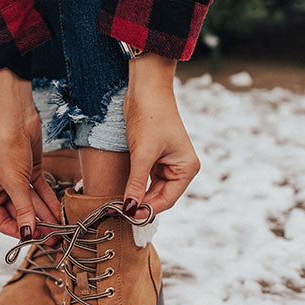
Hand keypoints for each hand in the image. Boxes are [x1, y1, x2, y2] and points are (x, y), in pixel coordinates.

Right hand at [0, 69, 60, 238]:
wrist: (15, 117)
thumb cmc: (4, 147)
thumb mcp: (14, 182)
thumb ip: (24, 210)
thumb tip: (28, 234)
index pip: (2, 222)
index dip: (19, 232)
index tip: (35, 239)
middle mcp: (0, 188)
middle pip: (20, 214)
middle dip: (36, 225)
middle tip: (54, 238)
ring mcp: (16, 180)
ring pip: (32, 204)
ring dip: (46, 216)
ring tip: (61, 229)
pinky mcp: (30, 171)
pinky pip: (40, 192)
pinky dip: (49, 202)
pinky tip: (60, 213)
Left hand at [122, 54, 199, 216]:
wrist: (146, 89)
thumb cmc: (150, 116)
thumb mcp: (143, 153)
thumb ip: (136, 183)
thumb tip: (129, 208)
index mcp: (186, 168)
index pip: (167, 200)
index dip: (147, 210)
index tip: (127, 216)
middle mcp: (180, 168)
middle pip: (159, 197)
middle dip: (140, 204)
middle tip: (118, 213)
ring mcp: (168, 162)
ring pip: (151, 189)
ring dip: (136, 196)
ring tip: (118, 205)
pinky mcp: (154, 156)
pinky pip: (145, 179)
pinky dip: (135, 185)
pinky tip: (122, 192)